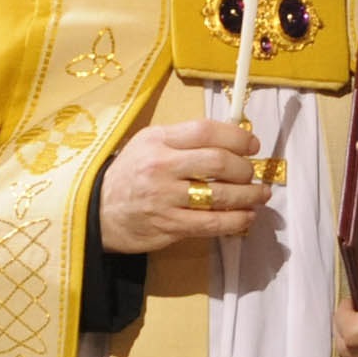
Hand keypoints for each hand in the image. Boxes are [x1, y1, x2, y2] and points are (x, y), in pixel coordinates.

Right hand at [99, 118, 267, 253]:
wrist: (97, 210)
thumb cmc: (130, 173)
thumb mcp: (148, 143)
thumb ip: (184, 139)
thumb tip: (230, 138)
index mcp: (158, 140)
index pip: (206, 131)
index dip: (237, 137)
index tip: (252, 145)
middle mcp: (162, 167)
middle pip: (218, 162)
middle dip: (245, 168)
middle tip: (252, 173)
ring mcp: (166, 198)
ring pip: (220, 195)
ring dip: (248, 196)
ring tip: (259, 195)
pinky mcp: (170, 225)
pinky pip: (212, 223)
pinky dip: (236, 220)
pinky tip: (246, 216)